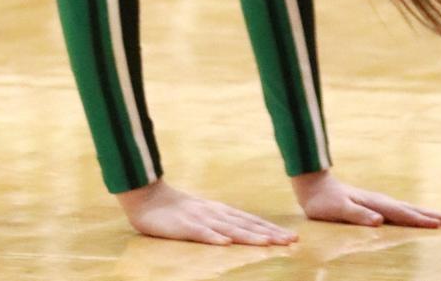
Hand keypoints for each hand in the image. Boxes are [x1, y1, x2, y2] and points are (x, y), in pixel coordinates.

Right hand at [116, 179, 296, 245]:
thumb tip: (244, 232)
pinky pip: (200, 233)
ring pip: (229, 229)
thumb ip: (222, 222)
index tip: (292, 238)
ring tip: (268, 243)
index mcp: (220, 211)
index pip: (251, 222)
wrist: (148, 197)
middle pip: (246, 225)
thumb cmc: (176, 210)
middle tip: (291, 241)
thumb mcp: (203, 214)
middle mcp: (214, 213)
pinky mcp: (183, 226)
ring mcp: (199, 218)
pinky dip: (213, 237)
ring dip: (249, 236)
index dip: (271, 230)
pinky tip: (225, 243)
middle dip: (270, 234)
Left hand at [292, 168, 440, 229]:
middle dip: (436, 215)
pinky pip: (401, 212)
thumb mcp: (338, 210)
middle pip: (414, 210)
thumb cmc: (324, 201)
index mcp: (377, 204)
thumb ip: (358, 215)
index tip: (440, 226)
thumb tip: (379, 220)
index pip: (404, 214)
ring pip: (410, 209)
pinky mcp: (375, 205)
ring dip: (428, 214)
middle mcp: (382, 202)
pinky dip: (414, 215)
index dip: (421, 221)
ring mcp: (380, 203)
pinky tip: (418, 219)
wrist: (313, 185)